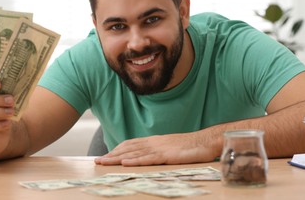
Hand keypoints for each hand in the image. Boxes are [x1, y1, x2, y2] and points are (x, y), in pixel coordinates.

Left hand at [94, 132, 215, 165]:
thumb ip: (159, 150)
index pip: (131, 144)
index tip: (106, 156)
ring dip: (117, 158)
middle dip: (112, 155)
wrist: (206, 141)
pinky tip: (125, 163)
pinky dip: (135, 161)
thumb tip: (149, 155)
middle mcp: (154, 142)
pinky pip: (148, 158)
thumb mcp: (171, 147)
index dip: (117, 150)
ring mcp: (160, 148)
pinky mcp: (167, 155)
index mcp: (155, 140)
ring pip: (134, 153)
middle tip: (98, 161)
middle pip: (128, 148)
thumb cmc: (190, 146)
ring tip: (104, 163)